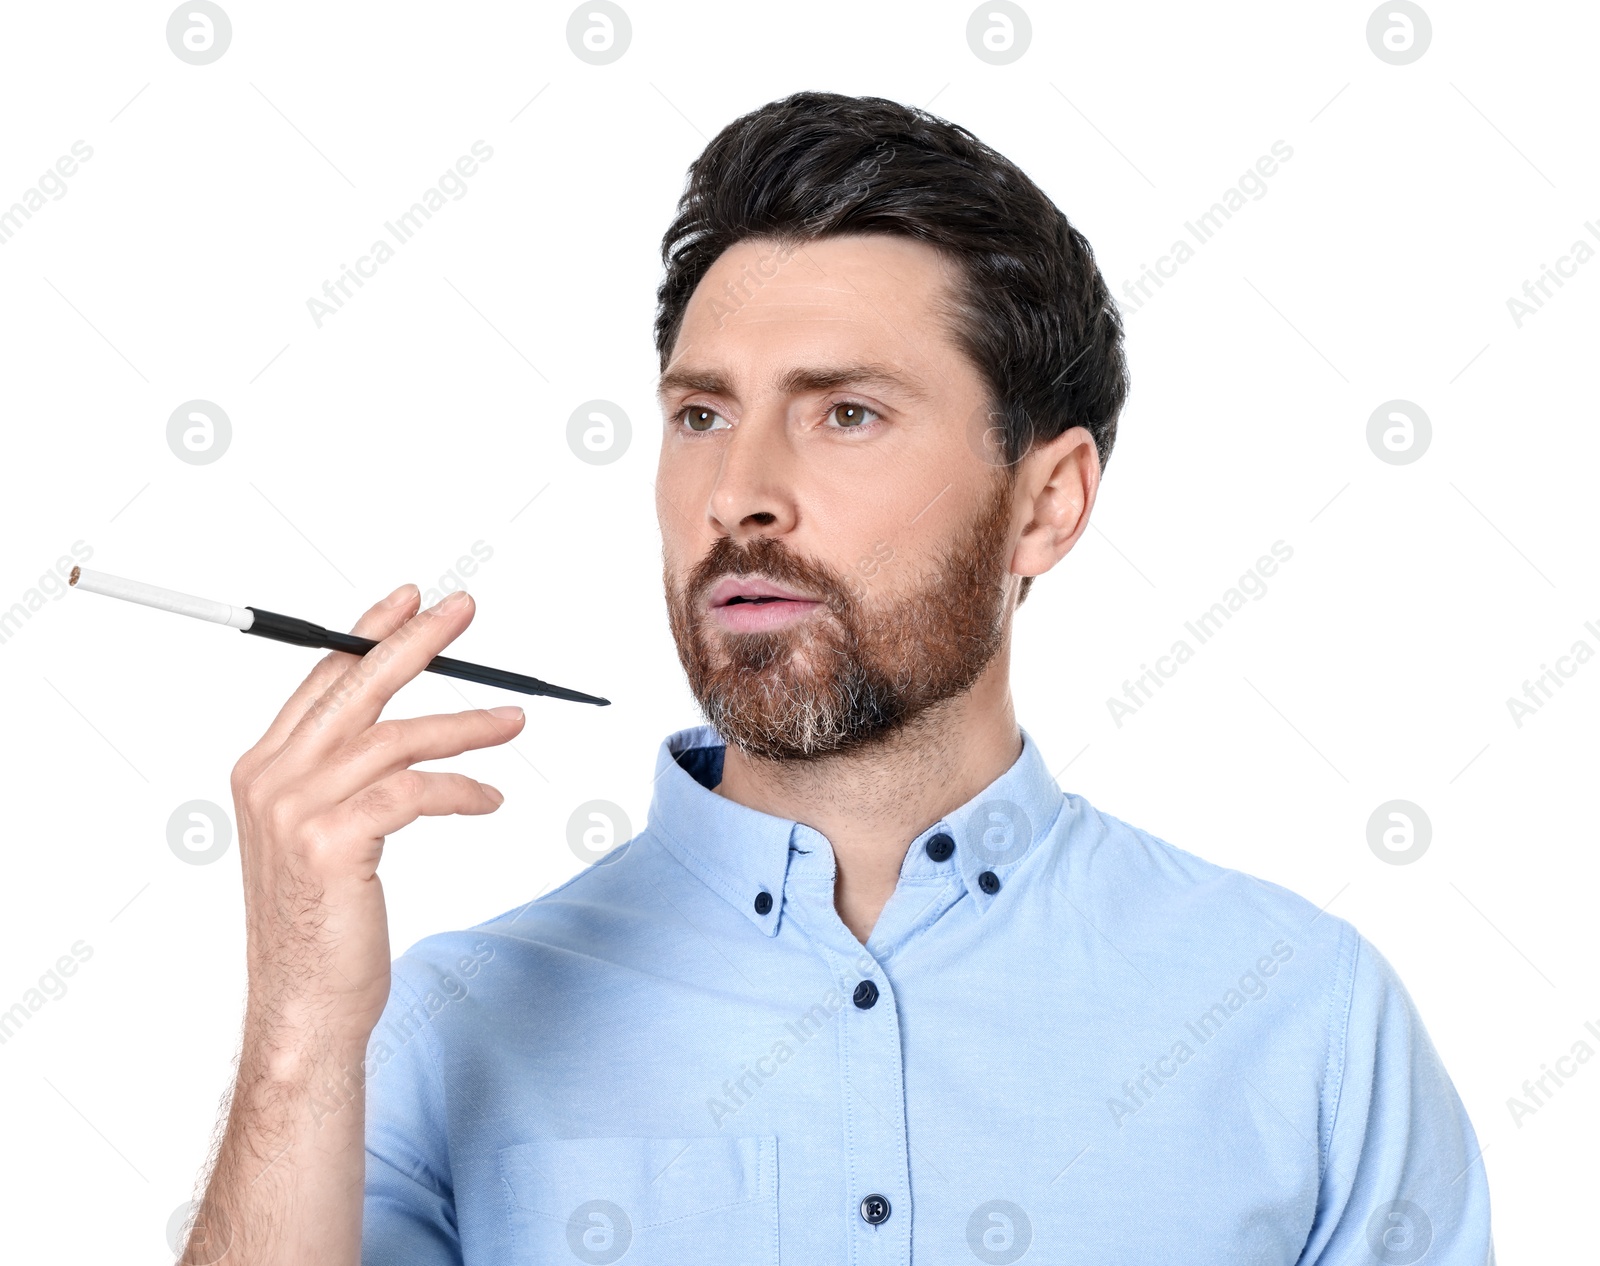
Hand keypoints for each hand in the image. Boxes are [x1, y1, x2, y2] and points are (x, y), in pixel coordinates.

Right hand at [228, 584, 524, 1059]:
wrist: (305, 1008)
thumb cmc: (322, 926)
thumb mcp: (322, 838)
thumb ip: (343, 778)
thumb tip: (395, 730)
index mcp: (261, 770)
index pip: (321, 680)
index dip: (366, 634)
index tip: (409, 602)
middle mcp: (269, 781)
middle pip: (355, 686)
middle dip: (414, 640)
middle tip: (464, 609)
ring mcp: (295, 811)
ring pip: (395, 737)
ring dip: (465, 725)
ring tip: (514, 721)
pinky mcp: (333, 843)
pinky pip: (414, 791)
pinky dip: (461, 788)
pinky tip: (490, 798)